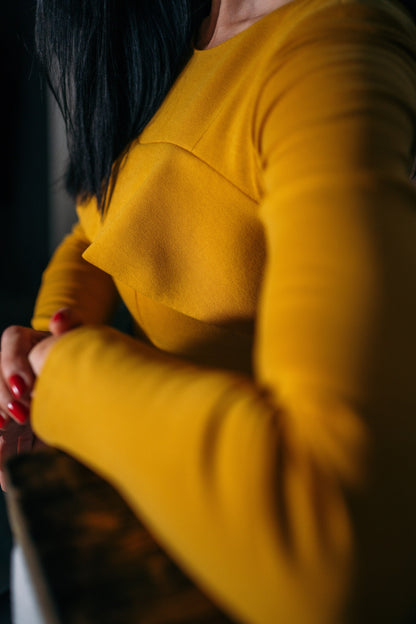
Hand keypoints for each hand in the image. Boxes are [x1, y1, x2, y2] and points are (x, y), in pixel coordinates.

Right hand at [0, 308, 81, 489]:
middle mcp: (12, 368)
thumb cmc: (80, 353)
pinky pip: (4, 438)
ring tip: (0, 446)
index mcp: (24, 341)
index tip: (23, 386)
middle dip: (2, 399)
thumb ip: (70, 327)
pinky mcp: (14, 423)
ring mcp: (10, 396)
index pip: (11, 344)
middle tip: (16, 416)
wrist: (88, 377)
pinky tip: (3, 475)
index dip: (12, 365)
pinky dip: (3, 455)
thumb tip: (59, 319)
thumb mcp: (79, 339)